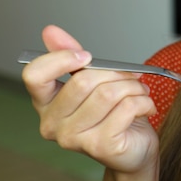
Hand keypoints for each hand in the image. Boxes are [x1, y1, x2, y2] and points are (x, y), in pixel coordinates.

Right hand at [22, 25, 158, 172]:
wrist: (134, 149)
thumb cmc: (113, 114)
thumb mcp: (92, 80)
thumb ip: (70, 56)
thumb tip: (50, 31)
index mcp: (45, 104)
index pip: (34, 75)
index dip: (60, 59)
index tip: (86, 56)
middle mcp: (52, 124)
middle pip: (82, 81)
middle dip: (116, 73)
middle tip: (131, 76)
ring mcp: (73, 139)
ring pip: (107, 94)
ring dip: (133, 87)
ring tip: (140, 91)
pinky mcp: (99, 147)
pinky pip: (126, 108)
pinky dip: (143, 101)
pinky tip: (145, 106)